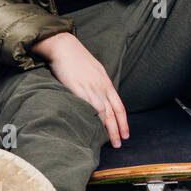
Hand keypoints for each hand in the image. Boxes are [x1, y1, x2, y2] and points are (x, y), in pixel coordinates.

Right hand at [31, 33, 128, 147]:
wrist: (64, 46)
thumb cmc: (76, 59)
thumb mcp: (93, 71)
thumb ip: (98, 84)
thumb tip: (99, 96)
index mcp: (106, 83)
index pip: (119, 106)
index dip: (123, 121)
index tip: (126, 134)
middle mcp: (101, 87)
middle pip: (114, 113)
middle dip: (118, 129)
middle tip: (120, 143)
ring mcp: (91, 89)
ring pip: (104, 113)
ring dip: (109, 129)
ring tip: (111, 142)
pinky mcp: (78, 89)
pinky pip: (89, 108)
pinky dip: (94, 120)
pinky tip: (95, 130)